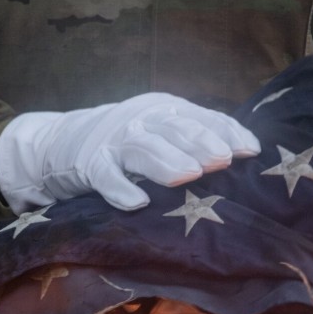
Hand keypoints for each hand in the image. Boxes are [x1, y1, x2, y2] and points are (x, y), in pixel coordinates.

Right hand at [0, 93, 260, 212]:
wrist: (61, 143)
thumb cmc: (128, 145)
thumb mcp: (161, 134)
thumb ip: (195, 142)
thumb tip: (246, 161)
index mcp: (165, 110)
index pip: (202, 117)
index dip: (226, 132)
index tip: (250, 152)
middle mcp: (142, 119)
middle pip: (175, 129)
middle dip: (200, 143)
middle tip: (221, 162)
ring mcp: (114, 140)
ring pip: (143, 148)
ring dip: (165, 162)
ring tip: (188, 177)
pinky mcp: (88, 164)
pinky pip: (105, 176)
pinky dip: (120, 189)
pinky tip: (138, 203)